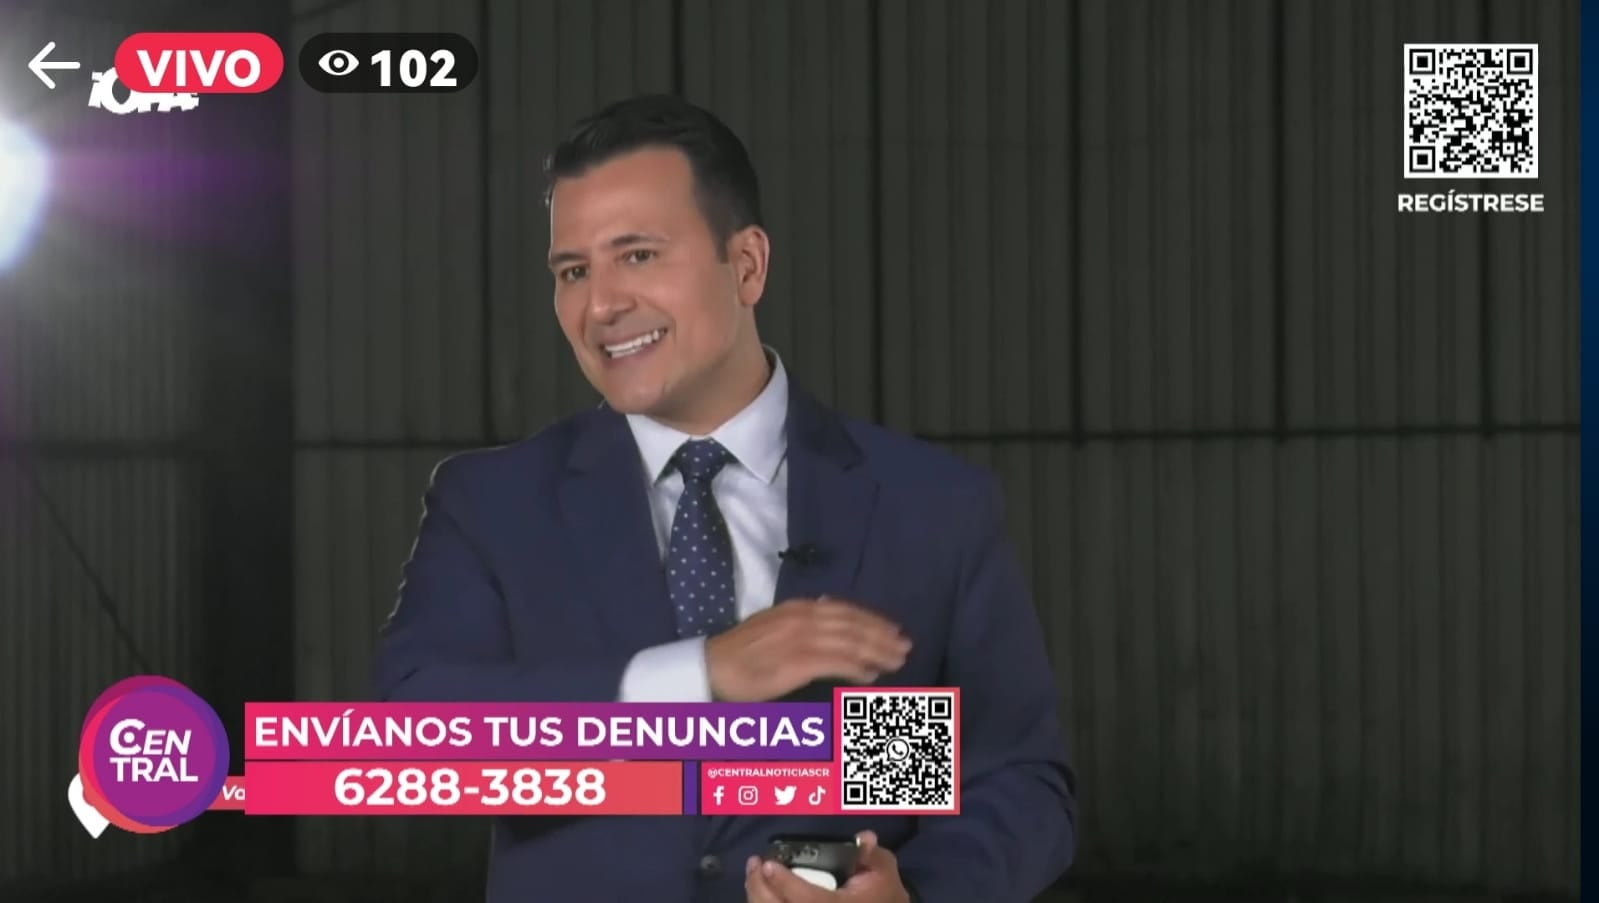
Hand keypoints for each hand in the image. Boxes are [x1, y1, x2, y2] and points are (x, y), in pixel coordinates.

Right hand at [706, 596, 911, 701]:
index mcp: (797, 608)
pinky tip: (870, 676)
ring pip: (850, 643)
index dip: (872, 619)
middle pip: (853, 624)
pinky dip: (857, 668)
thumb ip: (802, 624)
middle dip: (882, 635)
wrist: (711, 668)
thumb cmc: (741, 654)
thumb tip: (830, 620)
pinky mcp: (797, 662)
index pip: (844, 609)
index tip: (893, 629)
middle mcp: (802, 618)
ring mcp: (800, 639)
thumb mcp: (774, 627)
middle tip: (905, 646)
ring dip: (877, 652)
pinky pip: (836, 663)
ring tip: (896, 661)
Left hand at [745, 831, 909, 902]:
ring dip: (757, 898)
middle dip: (761, 890)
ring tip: (753, 874)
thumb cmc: (882, 890)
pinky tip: (759, 890)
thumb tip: (864, 838)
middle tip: (754, 865)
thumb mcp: (883, 869)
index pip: (808, 900)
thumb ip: (871, 854)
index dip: (785, 884)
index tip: (768, 864)